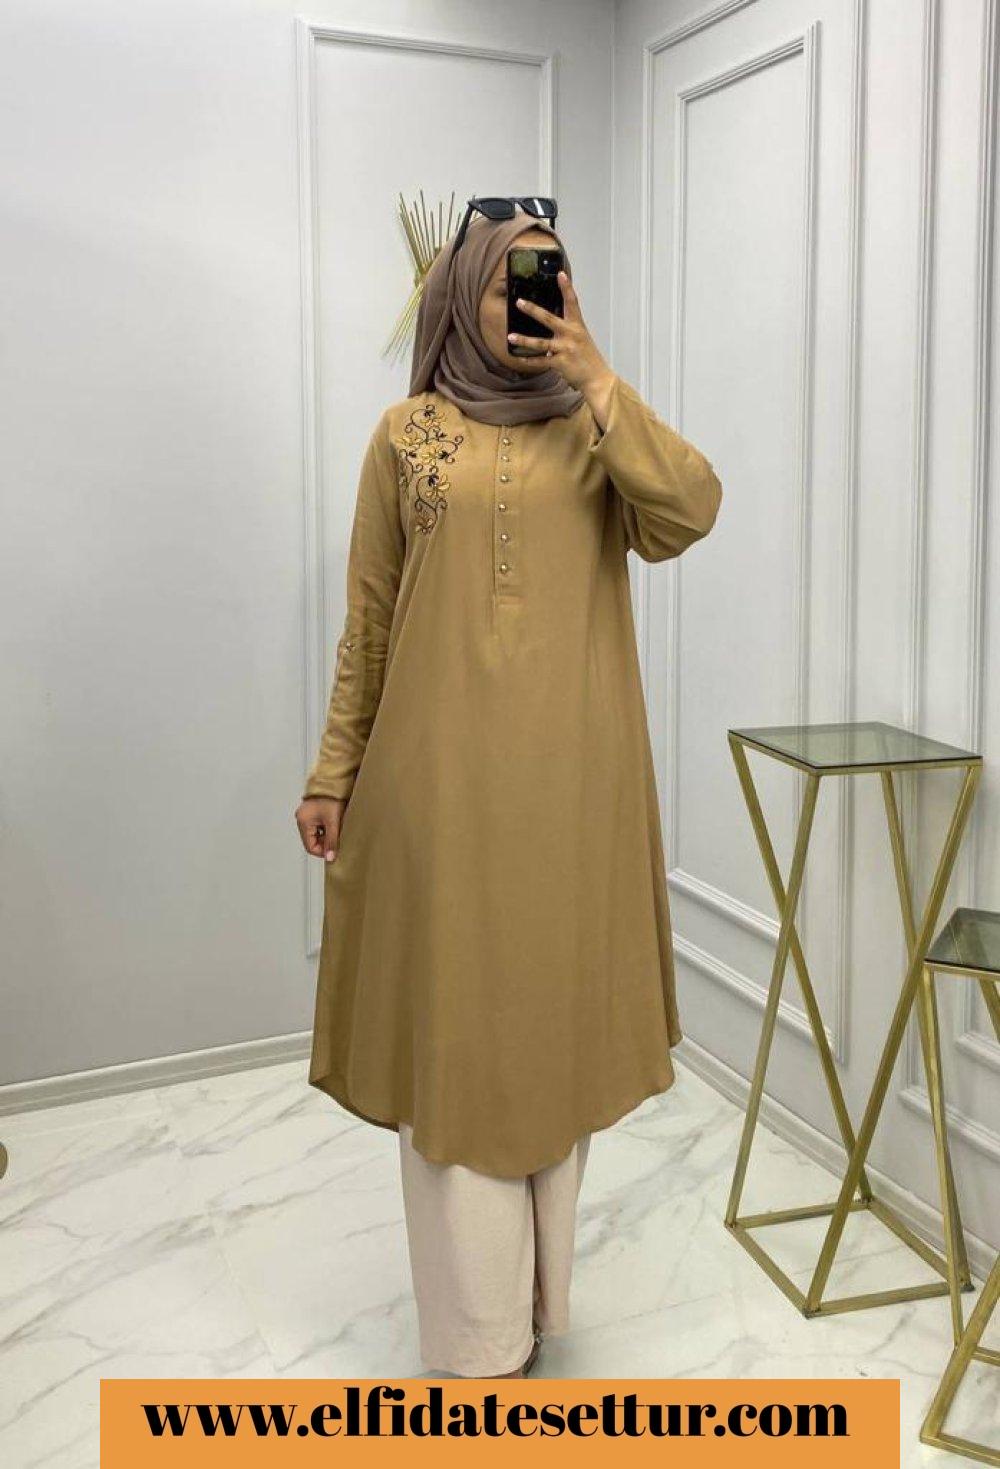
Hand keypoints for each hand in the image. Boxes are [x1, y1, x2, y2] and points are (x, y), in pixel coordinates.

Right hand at [295, 796, 346, 861]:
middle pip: (313, 841)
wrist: (334, 781)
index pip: (310, 847)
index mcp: (303, 822)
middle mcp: (301, 819)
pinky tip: (335, 823)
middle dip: (325, 842)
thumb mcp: (334, 822)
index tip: (334, 850)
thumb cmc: (333, 799)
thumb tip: (330, 858)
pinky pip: (318, 826)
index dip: (323, 851)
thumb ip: (332, 840)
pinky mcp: (312, 812)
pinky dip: (326, 828)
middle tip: (338, 838)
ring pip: (316, 834)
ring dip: (327, 835)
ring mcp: (306, 815)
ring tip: (337, 828)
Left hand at [506, 271, 612, 394]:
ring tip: (510, 337)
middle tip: (519, 302)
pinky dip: (529, 360)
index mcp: (577, 326)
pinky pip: (541, 361)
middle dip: (532, 310)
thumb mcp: (581, 339)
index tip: (560, 274)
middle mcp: (571, 335)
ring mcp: (566, 349)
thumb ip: (567, 331)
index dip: (567, 287)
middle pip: (549, 319)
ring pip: (540, 343)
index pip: (572, 302)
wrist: (597, 378)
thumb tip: (549, 327)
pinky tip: (519, 358)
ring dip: (523, 340)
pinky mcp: (561, 363)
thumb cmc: (588, 358)